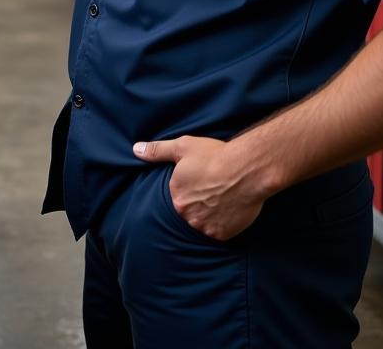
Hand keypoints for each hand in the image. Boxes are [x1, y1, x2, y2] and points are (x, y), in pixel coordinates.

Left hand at [133, 136, 266, 240]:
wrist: (246, 169)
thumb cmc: (214, 155)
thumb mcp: (182, 147)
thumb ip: (157, 151)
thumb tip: (136, 150)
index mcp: (176, 195)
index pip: (180, 195)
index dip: (192, 186)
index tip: (203, 178)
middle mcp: (187, 214)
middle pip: (190, 210)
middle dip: (199, 201)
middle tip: (214, 188)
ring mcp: (204, 226)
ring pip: (203, 222)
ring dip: (210, 214)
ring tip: (223, 198)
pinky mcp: (222, 235)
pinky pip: (219, 232)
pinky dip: (223, 223)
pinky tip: (230, 209)